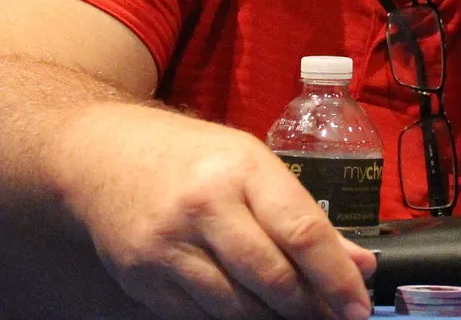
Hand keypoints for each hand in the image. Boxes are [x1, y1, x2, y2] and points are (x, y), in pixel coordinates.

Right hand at [48, 102, 376, 319]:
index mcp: (239, 168)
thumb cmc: (188, 157)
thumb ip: (302, 215)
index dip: (336, 277)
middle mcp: (203, 206)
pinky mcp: (142, 277)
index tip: (357, 306)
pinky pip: (199, 317)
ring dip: (273, 319)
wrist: (100, 156)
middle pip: (271, 277)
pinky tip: (249, 313)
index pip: (301, 231)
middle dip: (308, 308)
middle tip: (331, 318)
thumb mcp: (250, 164)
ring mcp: (167, 245)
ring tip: (293, 317)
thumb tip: (359, 264)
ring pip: (237, 307)